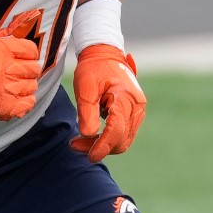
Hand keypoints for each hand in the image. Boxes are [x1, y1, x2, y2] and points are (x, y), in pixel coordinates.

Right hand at [0, 9, 43, 124]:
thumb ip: (6, 33)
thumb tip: (27, 19)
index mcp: (2, 51)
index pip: (32, 50)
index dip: (29, 54)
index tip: (22, 59)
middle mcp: (7, 69)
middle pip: (35, 69)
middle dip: (28, 70)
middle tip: (17, 73)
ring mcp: (9, 90)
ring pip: (33, 85)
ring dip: (25, 85)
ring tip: (13, 85)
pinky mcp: (8, 107)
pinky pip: (29, 102)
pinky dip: (25, 100)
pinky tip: (15, 96)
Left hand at [69, 44, 144, 161]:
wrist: (104, 55)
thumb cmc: (93, 69)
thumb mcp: (85, 87)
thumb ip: (87, 111)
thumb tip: (88, 135)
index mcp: (126, 97)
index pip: (117, 129)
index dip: (103, 146)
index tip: (90, 156)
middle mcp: (137, 106)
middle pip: (121, 139)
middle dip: (99, 147)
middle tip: (74, 144)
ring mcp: (138, 112)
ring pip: (123, 140)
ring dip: (103, 146)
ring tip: (79, 141)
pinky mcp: (134, 115)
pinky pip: (123, 135)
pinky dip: (108, 140)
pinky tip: (91, 136)